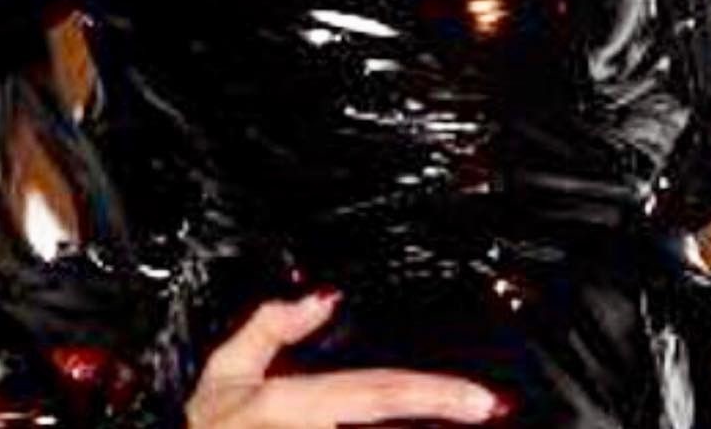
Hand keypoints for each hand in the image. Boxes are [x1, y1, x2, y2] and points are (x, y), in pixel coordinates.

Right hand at [184, 290, 510, 426]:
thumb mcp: (225, 374)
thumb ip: (272, 328)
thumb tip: (323, 295)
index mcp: (294, 404)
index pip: (378, 392)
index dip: (436, 394)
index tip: (484, 399)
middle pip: (386, 426)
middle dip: (439, 414)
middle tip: (486, 408)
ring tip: (458, 417)